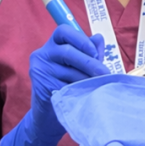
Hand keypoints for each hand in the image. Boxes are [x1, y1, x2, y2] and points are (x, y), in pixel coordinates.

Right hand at [0, 25, 108, 145]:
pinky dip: (77, 89)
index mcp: (54, 44)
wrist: (51, 114)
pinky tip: (83, 94)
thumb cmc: (69, 85)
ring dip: (86, 78)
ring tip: (97, 85)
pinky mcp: (40, 84)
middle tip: (105, 73)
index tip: (94, 53)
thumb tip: (99, 38)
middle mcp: (42, 53)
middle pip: (68, 51)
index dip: (81, 40)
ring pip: (68, 70)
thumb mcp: (81, 66)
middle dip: (89, 62)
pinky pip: (64, 85)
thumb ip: (90, 51)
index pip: (64, 31)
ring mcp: (39, 69)